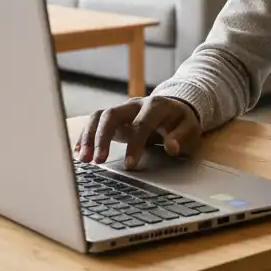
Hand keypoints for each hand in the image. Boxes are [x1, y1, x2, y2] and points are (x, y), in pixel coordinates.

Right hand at [75, 96, 201, 169]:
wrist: (175, 107)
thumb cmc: (182, 122)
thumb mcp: (190, 129)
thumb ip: (181, 137)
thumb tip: (171, 147)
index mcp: (156, 106)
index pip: (141, 124)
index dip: (134, 144)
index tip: (129, 166)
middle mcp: (135, 105)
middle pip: (111, 114)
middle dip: (102, 137)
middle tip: (97, 160)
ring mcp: (122, 109)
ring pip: (99, 116)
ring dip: (88, 137)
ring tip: (83, 159)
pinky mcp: (114, 117)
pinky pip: (95, 122)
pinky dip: (85, 135)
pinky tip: (79, 151)